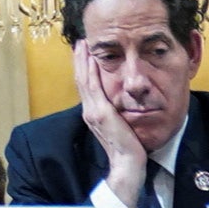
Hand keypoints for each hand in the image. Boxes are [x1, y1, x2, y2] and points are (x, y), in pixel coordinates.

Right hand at [73, 54, 148, 207]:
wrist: (128, 164)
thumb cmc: (128, 148)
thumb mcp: (120, 127)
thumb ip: (116, 115)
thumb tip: (120, 104)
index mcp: (93, 114)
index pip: (85, 86)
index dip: (82, 69)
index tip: (83, 54)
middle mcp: (89, 111)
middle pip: (81, 80)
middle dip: (80, 60)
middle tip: (80, 42)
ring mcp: (93, 111)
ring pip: (84, 80)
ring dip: (82, 61)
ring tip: (82, 45)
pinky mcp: (100, 113)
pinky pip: (93, 87)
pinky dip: (90, 71)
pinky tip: (91, 59)